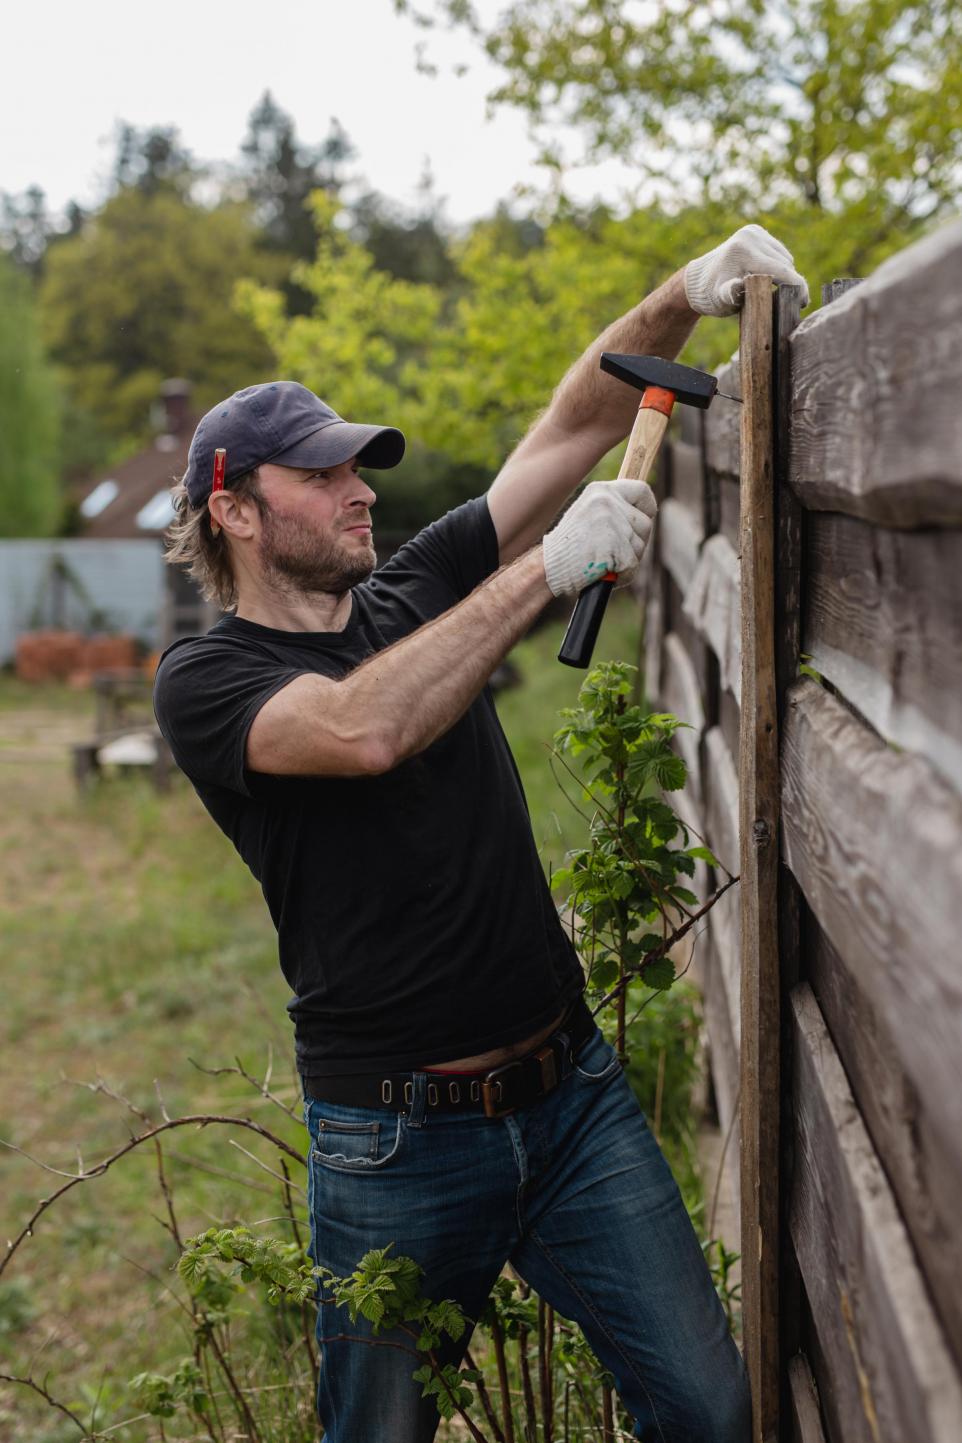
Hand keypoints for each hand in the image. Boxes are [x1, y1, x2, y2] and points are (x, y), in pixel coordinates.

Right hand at [542, 479, 656, 597]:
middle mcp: (607, 502)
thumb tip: (645, 512)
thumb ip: (614, 509)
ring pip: (640, 546)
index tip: (645, 519)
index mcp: (601, 490)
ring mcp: (612, 524)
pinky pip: (633, 564)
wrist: (549, 567)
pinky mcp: (615, 546)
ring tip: (603, 560)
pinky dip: (623, 574)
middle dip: (635, 542)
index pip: (642, 490)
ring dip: (628, 559)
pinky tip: (605, 572)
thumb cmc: (569, 546)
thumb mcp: (588, 514)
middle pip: (645, 524)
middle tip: (612, 551)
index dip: (648, 508)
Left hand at [684, 223, 809, 315]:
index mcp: (743, 251)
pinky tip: (770, 277)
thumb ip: (732, 293)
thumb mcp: (721, 298)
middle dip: (790, 282)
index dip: (796, 286)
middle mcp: (750, 236)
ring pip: (784, 256)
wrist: (698, 280)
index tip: (805, 302)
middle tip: (790, 303)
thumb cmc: (711, 295)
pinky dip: (778, 264)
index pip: (780, 269)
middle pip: (784, 263)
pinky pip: (778, 250)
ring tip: (777, 291)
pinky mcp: (755, 231)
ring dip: (785, 274)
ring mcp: (753, 231)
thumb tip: (739, 286)